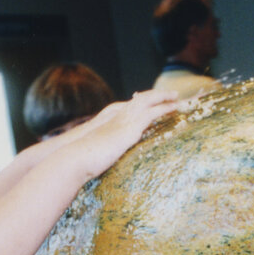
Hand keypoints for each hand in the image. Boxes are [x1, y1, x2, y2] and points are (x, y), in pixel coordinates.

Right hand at [61, 89, 180, 179]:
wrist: (76, 158)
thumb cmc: (82, 159)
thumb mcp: (97, 151)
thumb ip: (106, 147)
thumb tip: (109, 153)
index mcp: (109, 119)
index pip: (130, 106)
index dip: (143, 103)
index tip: (153, 104)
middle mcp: (117, 114)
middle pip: (141, 99)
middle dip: (156, 96)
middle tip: (170, 95)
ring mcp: (123, 119)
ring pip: (148, 101)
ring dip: (163, 97)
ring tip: (176, 97)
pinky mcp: (130, 128)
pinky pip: (152, 112)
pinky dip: (164, 108)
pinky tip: (174, 108)